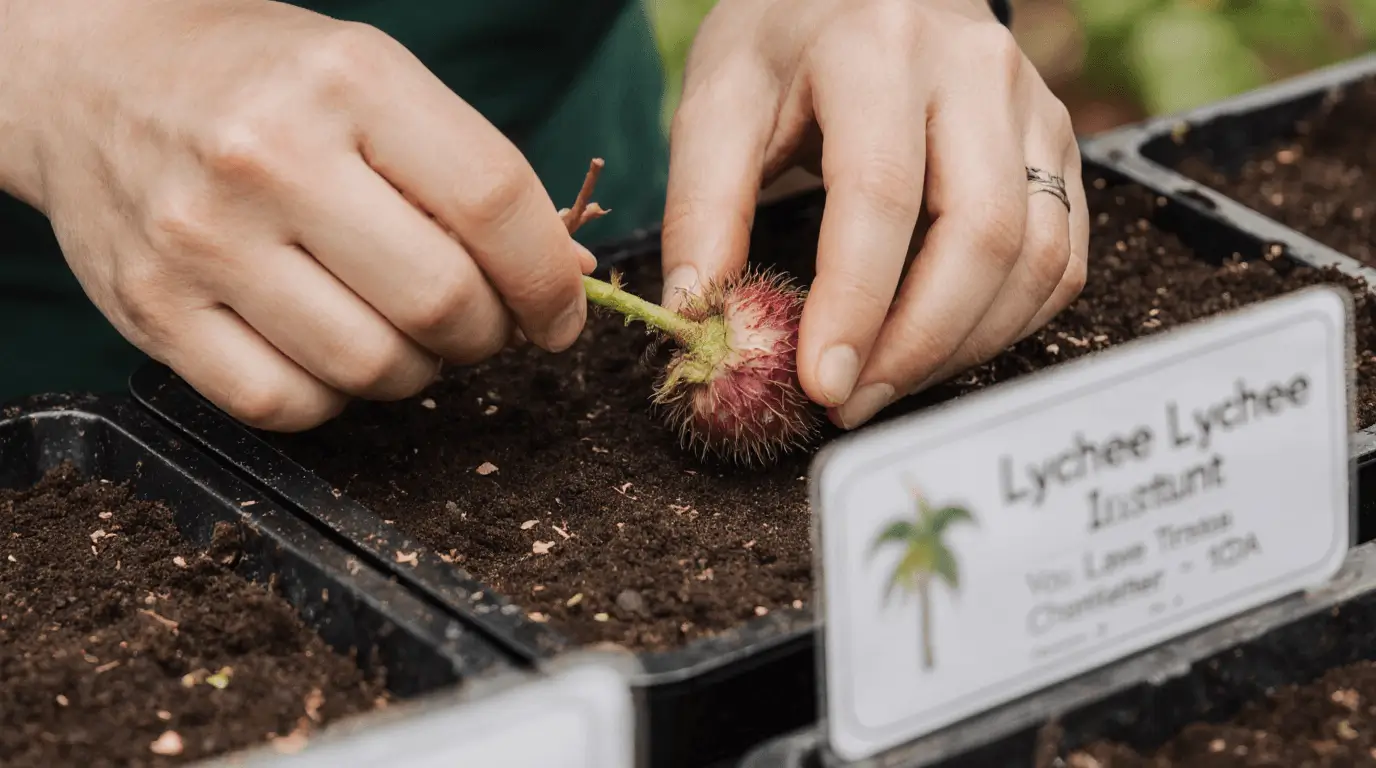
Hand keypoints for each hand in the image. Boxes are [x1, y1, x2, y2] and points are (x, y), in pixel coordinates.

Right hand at [0, 0, 593, 430]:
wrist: (95, 76)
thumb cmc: (263, 82)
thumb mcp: (376, 82)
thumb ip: (470, 175)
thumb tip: (568, 277)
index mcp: (348, 80)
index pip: (493, 203)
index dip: (550, 280)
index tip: (561, 313)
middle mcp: (267, 157)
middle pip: (440, 303)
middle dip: (490, 334)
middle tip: (481, 323)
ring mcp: (201, 240)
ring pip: (371, 369)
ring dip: (418, 371)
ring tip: (403, 330)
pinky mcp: (151, 312)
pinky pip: (286, 406)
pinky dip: (336, 398)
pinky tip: (334, 352)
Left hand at [659, 0, 1088, 429]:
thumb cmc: (787, 37)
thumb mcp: (721, 97)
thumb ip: (704, 202)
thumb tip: (696, 315)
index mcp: (877, 47)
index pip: (881, 194)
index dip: (855, 304)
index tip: (821, 384)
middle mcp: (975, 69)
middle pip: (983, 235)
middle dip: (919, 344)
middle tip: (853, 402)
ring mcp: (1031, 106)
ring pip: (1037, 256)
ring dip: (964, 346)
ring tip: (888, 383)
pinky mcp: (1059, 144)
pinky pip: (1063, 257)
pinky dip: (1009, 323)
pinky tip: (943, 345)